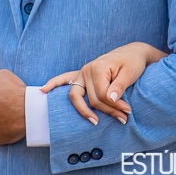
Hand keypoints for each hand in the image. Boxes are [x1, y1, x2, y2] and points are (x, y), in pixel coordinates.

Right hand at [40, 42, 164, 125]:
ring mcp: (81, 72)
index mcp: (97, 68)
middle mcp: (86, 70)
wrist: (132, 53)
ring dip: (85, 111)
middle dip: (107, 111)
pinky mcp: (81, 75)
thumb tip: (110, 99)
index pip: (101, 95)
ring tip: (95, 122)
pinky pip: (63, 79)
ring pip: (77, 97)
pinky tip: (43, 91)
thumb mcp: (130, 73)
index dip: (115, 106)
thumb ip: (119, 86)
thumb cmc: (132, 62)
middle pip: (91, 99)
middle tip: (124, 118)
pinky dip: (53, 84)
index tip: (128, 112)